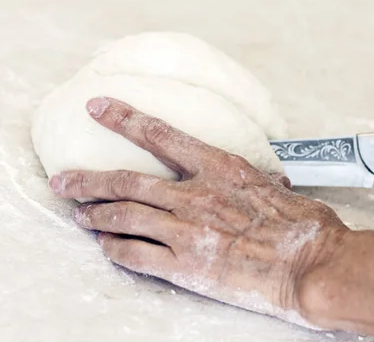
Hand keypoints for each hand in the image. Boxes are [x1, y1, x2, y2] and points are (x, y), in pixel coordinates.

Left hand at [48, 97, 348, 327]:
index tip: (98, 107)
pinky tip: (104, 248)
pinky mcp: (186, 266)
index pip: (161, 135)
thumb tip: (259, 181)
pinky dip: (115, 250)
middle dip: (89, 179)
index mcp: (219, 168)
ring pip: (123, 216)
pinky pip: (136, 255)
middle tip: (63, 179)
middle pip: (127, 181)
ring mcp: (187, 230)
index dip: (124, 118)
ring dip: (95, 215)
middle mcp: (195, 194)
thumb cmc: (304, 226)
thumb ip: (253, 181)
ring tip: (77, 214)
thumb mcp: (277, 188)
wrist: (311, 265)